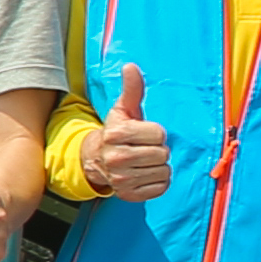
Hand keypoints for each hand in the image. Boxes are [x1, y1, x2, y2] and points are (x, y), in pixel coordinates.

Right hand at [83, 65, 174, 203]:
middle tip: (144, 149)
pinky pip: (161, 187)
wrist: (97, 160)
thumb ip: (131, 89)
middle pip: (162, 154)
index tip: (143, 134)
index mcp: (115, 134)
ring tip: (144, 162)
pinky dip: (158, 182)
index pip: (159, 135)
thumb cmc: (118, 132)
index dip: (155, 133)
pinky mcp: (128, 195)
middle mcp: (116, 158)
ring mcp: (121, 179)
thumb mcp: (123, 110)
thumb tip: (131, 66)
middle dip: (158, 150)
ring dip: (159, 166)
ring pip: (164, 171)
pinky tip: (145, 174)